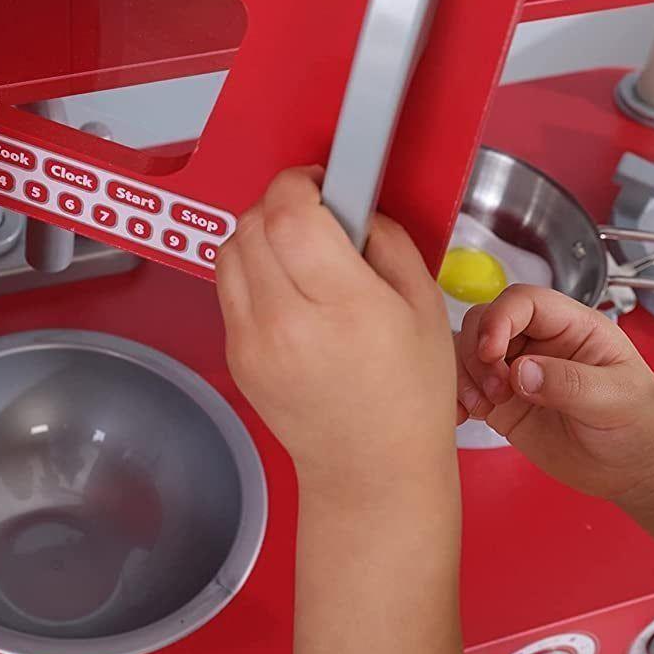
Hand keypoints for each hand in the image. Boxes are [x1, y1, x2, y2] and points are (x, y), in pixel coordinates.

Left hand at [216, 169, 457, 500]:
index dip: (299, 183)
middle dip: (281, 205)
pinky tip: (288, 290)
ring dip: (260, 234)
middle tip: (316, 215)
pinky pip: (228, 288)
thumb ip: (387, 241)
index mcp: (343, 305)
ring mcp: (252, 342)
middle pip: (252, 223)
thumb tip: (354, 205)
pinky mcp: (235, 357)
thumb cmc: (410, 394)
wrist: (371, 471)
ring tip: (299, 251)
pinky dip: (252, 272)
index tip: (321, 182)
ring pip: (229, 249)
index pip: (288, 213)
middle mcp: (286, 322)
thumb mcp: (424, 304)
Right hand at [455, 286, 653, 501]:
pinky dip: (457, 397)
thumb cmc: (642, 424)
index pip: (524, 301)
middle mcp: (540, 342)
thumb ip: (569, 383)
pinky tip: (463, 416)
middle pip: (487, 320)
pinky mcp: (504, 403)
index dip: (500, 318)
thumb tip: (520, 372)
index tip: (492, 352)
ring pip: (470, 351)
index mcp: (572, 326)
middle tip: (495, 389)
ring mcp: (518, 372)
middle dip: (479, 350)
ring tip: (482, 407)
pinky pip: (467, 387)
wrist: (638, 471)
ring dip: (465, 374)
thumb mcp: (616, 399)